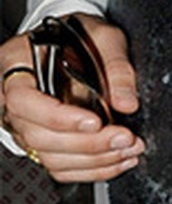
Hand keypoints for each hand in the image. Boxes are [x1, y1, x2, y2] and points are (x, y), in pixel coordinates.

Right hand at [0, 15, 144, 181]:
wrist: (72, 41)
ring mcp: (24, 123)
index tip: (94, 121)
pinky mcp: (41, 141)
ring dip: (93, 160)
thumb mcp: (102, 34)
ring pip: (48, 156)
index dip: (57, 117)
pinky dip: (91, 169)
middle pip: (37, 135)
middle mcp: (11, 97)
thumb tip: (127, 103)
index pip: (23, 99)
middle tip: (124, 137)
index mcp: (16, 63)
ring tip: (128, 149)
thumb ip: (115, 65)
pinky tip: (118, 160)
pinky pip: (58, 166)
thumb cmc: (80, 34)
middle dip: (86, 143)